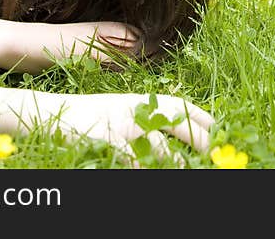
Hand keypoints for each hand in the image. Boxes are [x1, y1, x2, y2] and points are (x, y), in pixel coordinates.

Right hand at [47, 92, 214, 160]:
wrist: (53, 113)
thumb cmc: (91, 117)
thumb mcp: (121, 109)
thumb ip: (145, 116)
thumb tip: (174, 128)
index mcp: (142, 101)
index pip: (180, 105)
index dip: (202, 117)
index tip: (220, 129)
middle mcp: (135, 109)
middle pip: (176, 122)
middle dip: (199, 138)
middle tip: (214, 154)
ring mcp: (120, 124)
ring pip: (157, 145)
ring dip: (175, 160)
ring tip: (187, 169)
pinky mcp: (104, 139)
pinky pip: (130, 157)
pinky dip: (140, 167)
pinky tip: (147, 173)